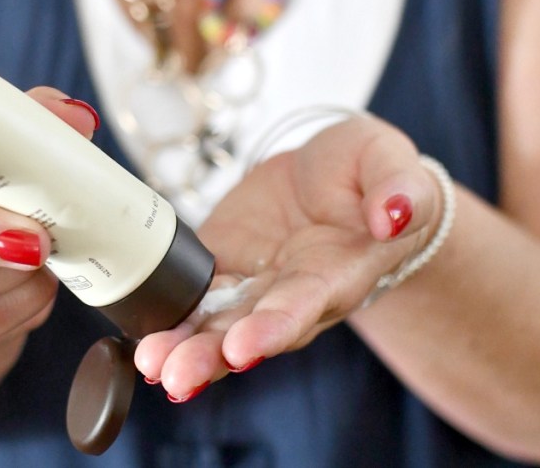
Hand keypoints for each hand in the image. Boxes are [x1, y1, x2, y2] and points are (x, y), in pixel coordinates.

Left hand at [135, 114, 442, 399]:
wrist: (333, 174)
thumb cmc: (371, 175)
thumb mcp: (395, 165)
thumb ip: (401, 189)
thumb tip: (393, 214)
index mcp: (337, 273)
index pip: (305, 305)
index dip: (274, 326)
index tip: (243, 346)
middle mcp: (291, 293)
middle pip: (250, 332)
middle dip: (211, 356)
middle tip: (175, 374)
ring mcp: (252, 286)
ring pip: (214, 326)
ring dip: (182, 348)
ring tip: (151, 363)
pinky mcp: (219, 267)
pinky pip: (189, 298)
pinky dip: (165, 317)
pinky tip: (138, 336)